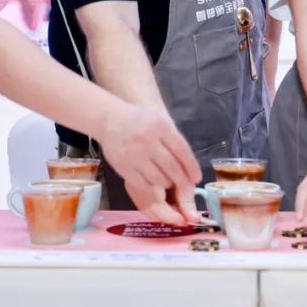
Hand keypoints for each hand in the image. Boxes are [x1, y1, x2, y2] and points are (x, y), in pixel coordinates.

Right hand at [96, 107, 201, 224]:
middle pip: (172, 167)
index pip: (182, 151)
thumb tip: (191, 168)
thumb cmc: (140, 121)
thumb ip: (175, 141)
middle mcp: (147, 140)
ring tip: (168, 182)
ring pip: (159, 179)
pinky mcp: (123, 166)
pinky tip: (154, 183)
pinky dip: (152, 187)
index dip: (192, 167)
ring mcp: (134, 154)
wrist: (109, 119)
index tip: (196, 178)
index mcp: (160, 126)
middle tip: (185, 186)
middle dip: (182, 180)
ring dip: (167, 184)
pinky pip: (143, 184)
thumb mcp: (159, 121)